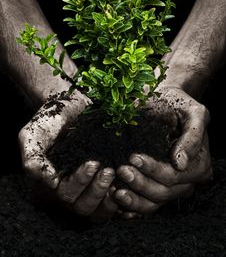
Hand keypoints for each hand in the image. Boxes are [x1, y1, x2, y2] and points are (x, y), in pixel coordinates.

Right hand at [18, 91, 117, 220]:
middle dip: (97, 191)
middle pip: (83, 207)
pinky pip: (112, 202)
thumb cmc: (50, 118)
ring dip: (110, 198)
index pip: (65, 195)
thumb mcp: (33, 134)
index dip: (80, 183)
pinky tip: (130, 186)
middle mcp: (68, 189)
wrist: (70, 103)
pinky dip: (122, 200)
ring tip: (118, 174)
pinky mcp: (101, 182)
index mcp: (49, 184)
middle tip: (109, 170)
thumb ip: (34, 158)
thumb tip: (51, 183)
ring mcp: (86, 188)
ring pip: (98, 209)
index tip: (93, 163)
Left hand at [113, 87, 211, 213]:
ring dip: (134, 199)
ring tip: (116, 190)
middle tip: (121, 169)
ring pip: (154, 202)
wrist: (169, 101)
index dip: (154, 169)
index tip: (133, 157)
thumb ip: (192, 136)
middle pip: (164, 191)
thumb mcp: (194, 113)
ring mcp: (173, 186)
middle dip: (141, 183)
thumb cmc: (181, 104)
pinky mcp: (158, 186)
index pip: (175, 175)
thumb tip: (180, 163)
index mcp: (199, 164)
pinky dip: (133, 206)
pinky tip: (119, 203)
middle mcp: (188, 179)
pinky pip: (147, 204)